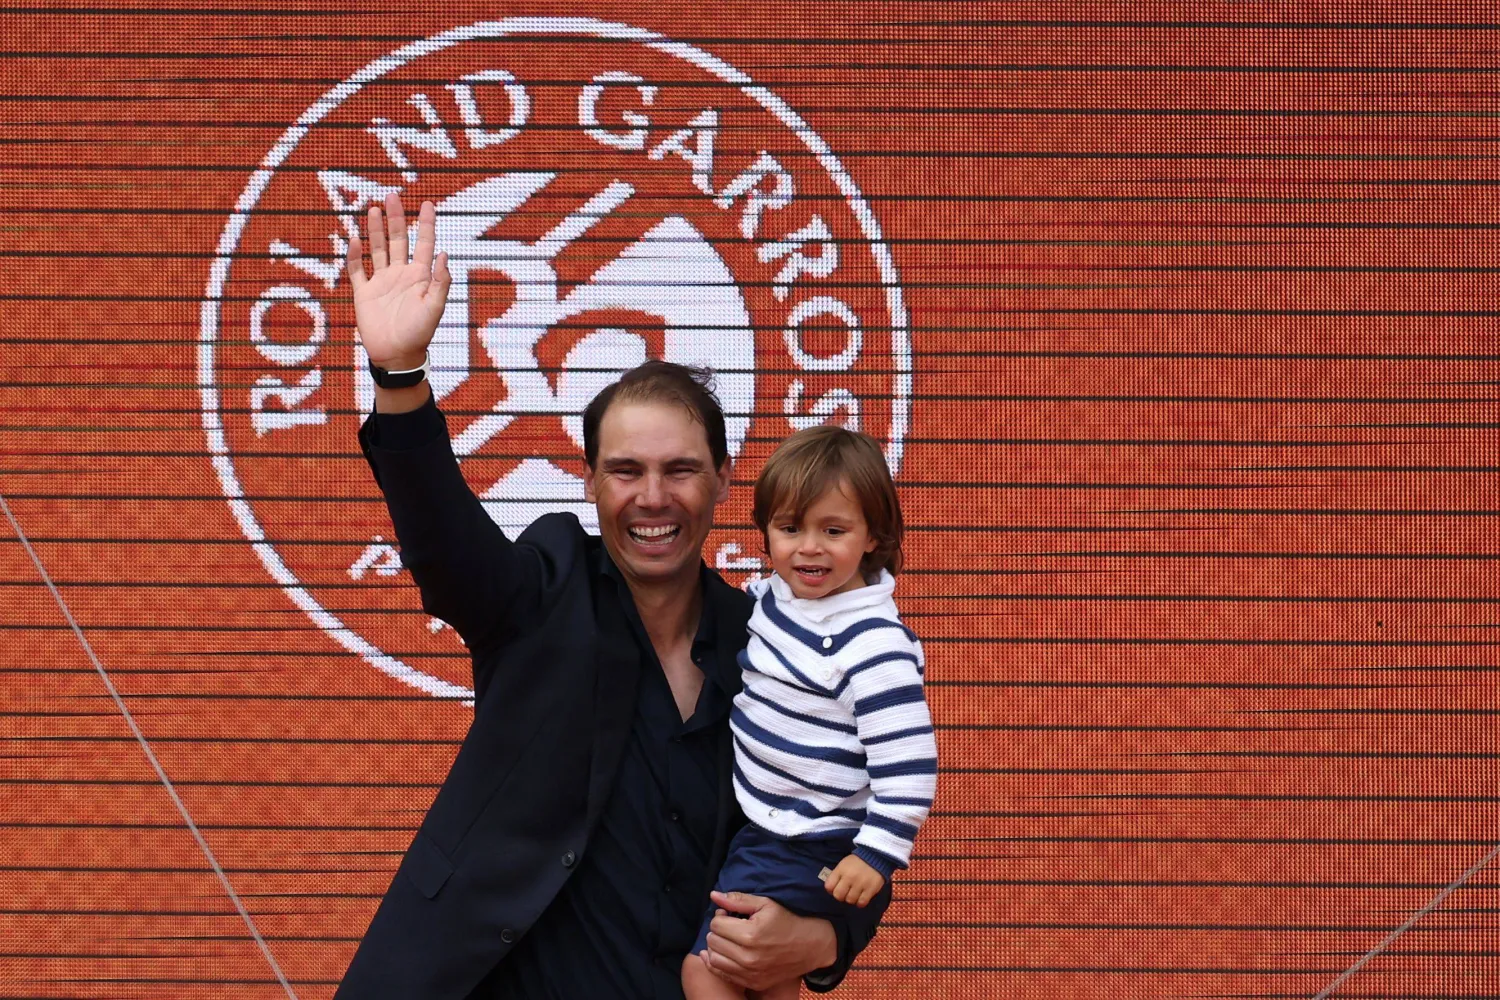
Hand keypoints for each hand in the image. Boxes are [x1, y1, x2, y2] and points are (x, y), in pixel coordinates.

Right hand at [345, 192, 450, 369]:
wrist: (396, 356)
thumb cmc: (419, 334)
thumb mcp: (435, 307)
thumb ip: (440, 281)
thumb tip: (444, 253)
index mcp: (420, 276)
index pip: (424, 243)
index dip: (426, 224)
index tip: (428, 203)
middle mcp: (400, 275)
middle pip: (397, 240)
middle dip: (396, 218)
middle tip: (392, 195)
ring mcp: (381, 282)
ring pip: (377, 249)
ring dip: (375, 230)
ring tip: (374, 208)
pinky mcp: (364, 293)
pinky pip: (357, 270)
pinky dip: (354, 255)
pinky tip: (354, 239)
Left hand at [698, 890, 836, 990]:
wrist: (811, 946)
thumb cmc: (787, 920)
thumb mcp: (765, 904)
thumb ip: (737, 900)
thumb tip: (713, 895)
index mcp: (750, 934)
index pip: (716, 925)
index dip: (720, 916)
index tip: (729, 915)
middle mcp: (748, 957)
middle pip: (713, 941)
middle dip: (717, 931)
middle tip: (728, 926)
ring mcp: (751, 973)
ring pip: (714, 959)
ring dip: (716, 947)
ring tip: (727, 939)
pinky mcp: (753, 982)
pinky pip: (723, 974)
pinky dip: (718, 963)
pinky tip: (723, 953)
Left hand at [824, 854, 883, 907]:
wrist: (876, 856)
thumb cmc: (857, 861)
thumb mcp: (844, 864)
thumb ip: (837, 875)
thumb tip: (832, 889)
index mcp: (841, 869)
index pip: (829, 886)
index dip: (831, 889)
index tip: (836, 888)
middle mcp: (849, 877)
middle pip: (838, 895)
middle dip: (841, 896)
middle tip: (846, 893)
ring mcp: (860, 883)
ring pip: (850, 900)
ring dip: (852, 899)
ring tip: (855, 894)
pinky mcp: (871, 889)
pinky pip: (861, 902)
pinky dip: (860, 902)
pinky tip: (862, 897)